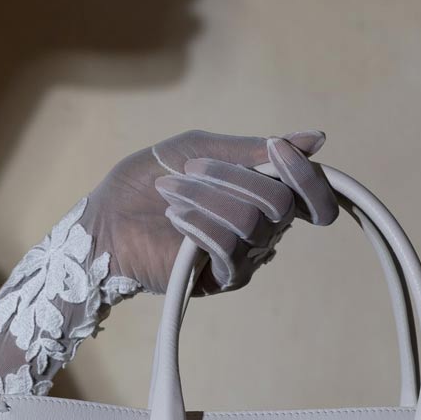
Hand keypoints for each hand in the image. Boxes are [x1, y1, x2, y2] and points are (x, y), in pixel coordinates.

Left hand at [83, 129, 338, 294]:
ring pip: (252, 223)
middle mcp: (263, 229)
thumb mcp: (200, 149)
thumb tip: (315, 140)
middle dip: (233, 177)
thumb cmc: (149, 181)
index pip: (314, 198)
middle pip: (281, 204)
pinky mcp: (220, 279)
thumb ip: (252, 150)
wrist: (106, 219)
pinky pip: (228, 248)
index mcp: (263, 195)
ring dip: (207, 197)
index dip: (305, 174)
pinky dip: (199, 224)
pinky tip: (174, 218)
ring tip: (171, 192)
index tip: (276, 150)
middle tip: (192, 168)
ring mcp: (244, 257)